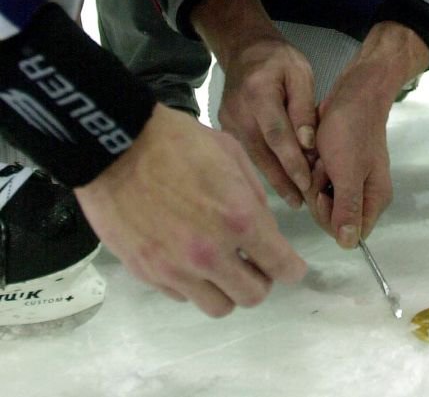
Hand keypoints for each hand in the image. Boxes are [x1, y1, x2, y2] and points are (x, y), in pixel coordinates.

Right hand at [75, 105, 306, 317]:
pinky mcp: (148, 274)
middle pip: (253, 296)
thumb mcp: (231, 153)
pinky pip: (183, 296)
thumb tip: (264, 227)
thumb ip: (254, 195)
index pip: (281, 266)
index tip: (291, 266)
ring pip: (218, 306)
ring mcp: (177, 270)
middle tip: (254, 260)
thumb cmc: (178, 141)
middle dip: (260, 279)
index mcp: (239, 219)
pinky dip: (192, 283)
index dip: (292, 268)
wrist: (117, 148)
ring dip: (226, 287)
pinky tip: (187, 254)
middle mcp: (211, 254)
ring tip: (220, 262)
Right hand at [215, 32, 317, 207]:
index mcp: (257, 92)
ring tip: (295, 199)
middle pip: (262, 153)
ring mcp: (227, 122)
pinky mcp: (224, 130)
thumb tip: (308, 144)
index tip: (307, 182)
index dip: (291, 161)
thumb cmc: (278, 59)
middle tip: (302, 203)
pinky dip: (264, 167)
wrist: (244, 50)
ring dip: (274, 178)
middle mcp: (237, 111)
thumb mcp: (300, 73)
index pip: (276, 134)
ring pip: (253, 157)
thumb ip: (304, 107)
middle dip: (283, 180)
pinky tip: (280, 181)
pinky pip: (246, 153)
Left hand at [307, 22, 428, 247]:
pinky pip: (318, 178)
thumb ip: (348, 209)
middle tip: (324, 167)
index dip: (330, 218)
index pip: (349, 233)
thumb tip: (348, 245)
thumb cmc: (352, 131)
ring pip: (322, 196)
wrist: (354, 92)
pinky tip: (316, 150)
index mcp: (374, 198)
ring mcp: (350, 178)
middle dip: (320, 193)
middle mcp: (364, 193)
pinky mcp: (337, 165)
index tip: (323, 193)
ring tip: (321, 154)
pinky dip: (313, 166)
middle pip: (332, 216)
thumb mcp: (348, 171)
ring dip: (315, 177)